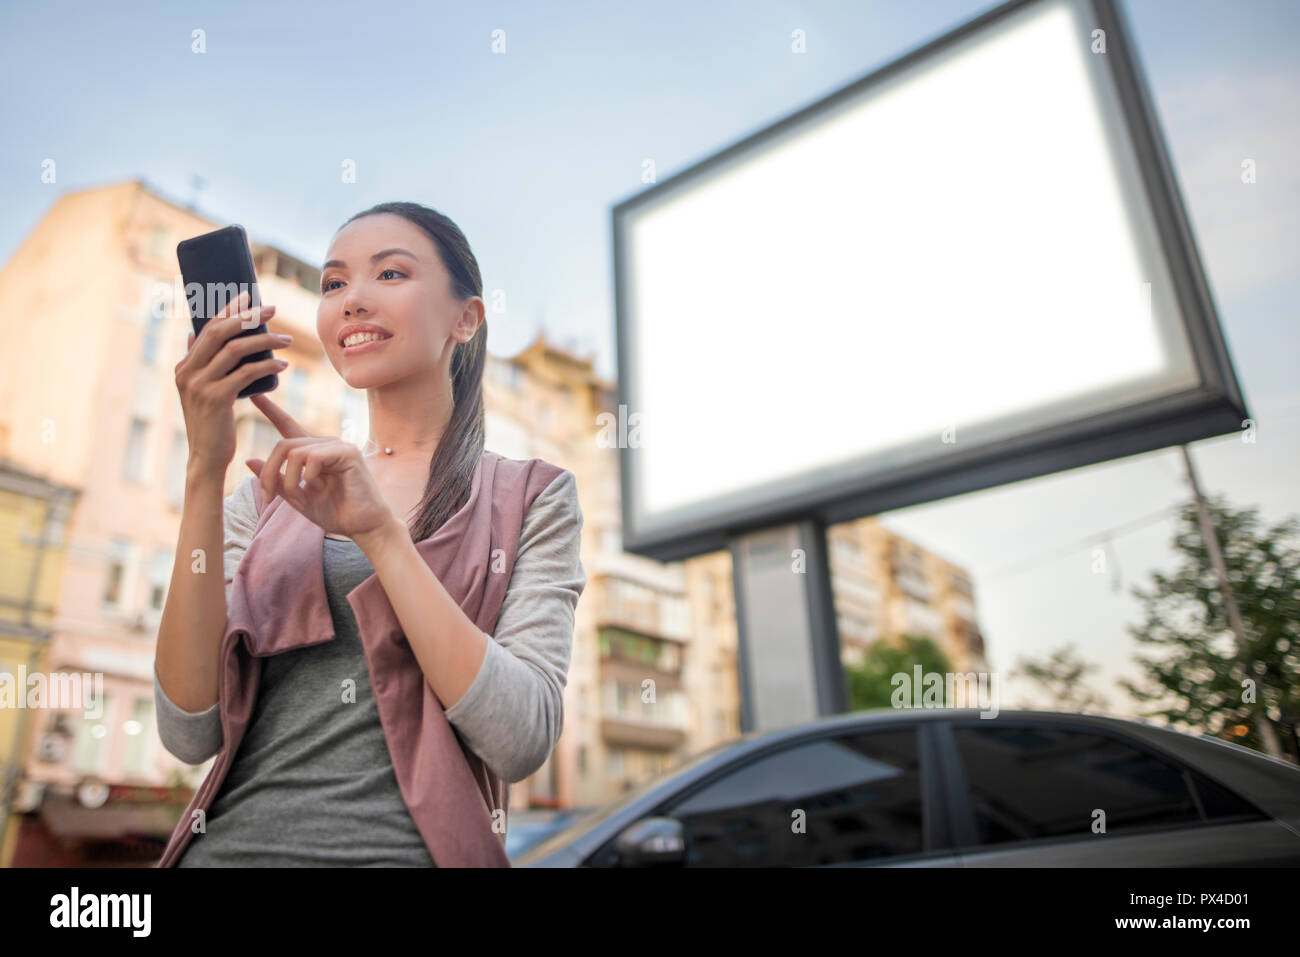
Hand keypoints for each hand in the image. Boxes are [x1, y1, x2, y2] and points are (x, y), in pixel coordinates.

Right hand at [174, 289, 289, 474]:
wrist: (207, 457)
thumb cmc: (213, 424)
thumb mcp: (202, 392)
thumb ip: (202, 366)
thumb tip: (197, 335)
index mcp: (184, 367)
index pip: (207, 328)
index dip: (228, 310)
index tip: (249, 295)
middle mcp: (187, 372)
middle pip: (219, 332)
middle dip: (247, 317)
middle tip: (273, 310)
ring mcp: (199, 385)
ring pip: (234, 351)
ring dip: (264, 342)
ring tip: (286, 341)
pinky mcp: (215, 399)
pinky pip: (245, 374)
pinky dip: (266, 366)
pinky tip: (282, 365)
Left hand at [245, 393, 398, 541]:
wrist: (363, 526)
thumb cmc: (336, 513)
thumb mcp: (297, 498)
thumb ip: (276, 480)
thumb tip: (249, 460)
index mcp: (313, 453)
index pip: (288, 426)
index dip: (271, 410)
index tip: (254, 394)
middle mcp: (325, 445)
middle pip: (283, 445)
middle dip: (270, 473)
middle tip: (268, 497)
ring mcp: (338, 446)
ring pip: (295, 452)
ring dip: (289, 480)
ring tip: (298, 498)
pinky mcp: (348, 453)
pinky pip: (313, 457)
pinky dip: (307, 476)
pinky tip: (317, 487)